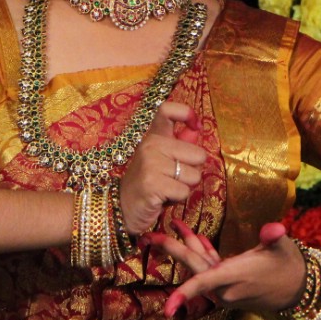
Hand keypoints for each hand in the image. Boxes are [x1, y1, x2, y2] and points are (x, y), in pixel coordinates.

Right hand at [117, 101, 206, 233]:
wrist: (122, 208)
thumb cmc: (147, 184)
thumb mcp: (161, 160)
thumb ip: (179, 146)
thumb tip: (195, 131)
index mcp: (153, 136)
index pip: (167, 110)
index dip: (187, 113)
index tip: (196, 126)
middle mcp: (150, 145)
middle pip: (198, 155)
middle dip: (193, 171)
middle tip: (173, 178)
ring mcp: (150, 163)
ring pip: (194, 176)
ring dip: (185, 187)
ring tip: (166, 188)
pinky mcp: (152, 183)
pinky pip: (184, 191)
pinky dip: (177, 199)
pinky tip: (162, 198)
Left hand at [159, 222, 306, 317]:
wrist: (299, 288)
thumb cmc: (289, 266)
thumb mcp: (282, 248)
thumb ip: (273, 237)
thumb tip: (275, 228)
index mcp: (235, 277)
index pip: (204, 284)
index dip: (184, 294)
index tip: (167, 308)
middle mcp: (226, 288)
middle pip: (194, 269)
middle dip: (173, 250)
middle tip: (150, 236)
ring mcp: (226, 289)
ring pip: (201, 268)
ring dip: (189, 247)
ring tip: (176, 225)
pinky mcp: (228, 287)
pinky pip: (209, 271)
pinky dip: (203, 255)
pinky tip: (197, 239)